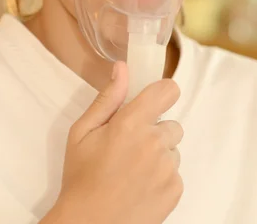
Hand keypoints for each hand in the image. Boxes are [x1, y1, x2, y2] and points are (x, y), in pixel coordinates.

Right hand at [42, 62, 182, 223]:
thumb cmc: (81, 177)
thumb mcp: (82, 133)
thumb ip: (107, 98)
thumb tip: (122, 68)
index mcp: (131, 124)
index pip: (168, 91)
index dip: (163, 93)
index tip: (153, 103)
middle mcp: (154, 143)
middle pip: (171, 124)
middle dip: (154, 132)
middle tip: (130, 149)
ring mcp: (167, 168)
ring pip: (173, 149)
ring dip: (159, 155)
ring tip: (133, 171)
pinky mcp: (175, 190)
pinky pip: (175, 172)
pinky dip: (162, 177)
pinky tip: (141, 187)